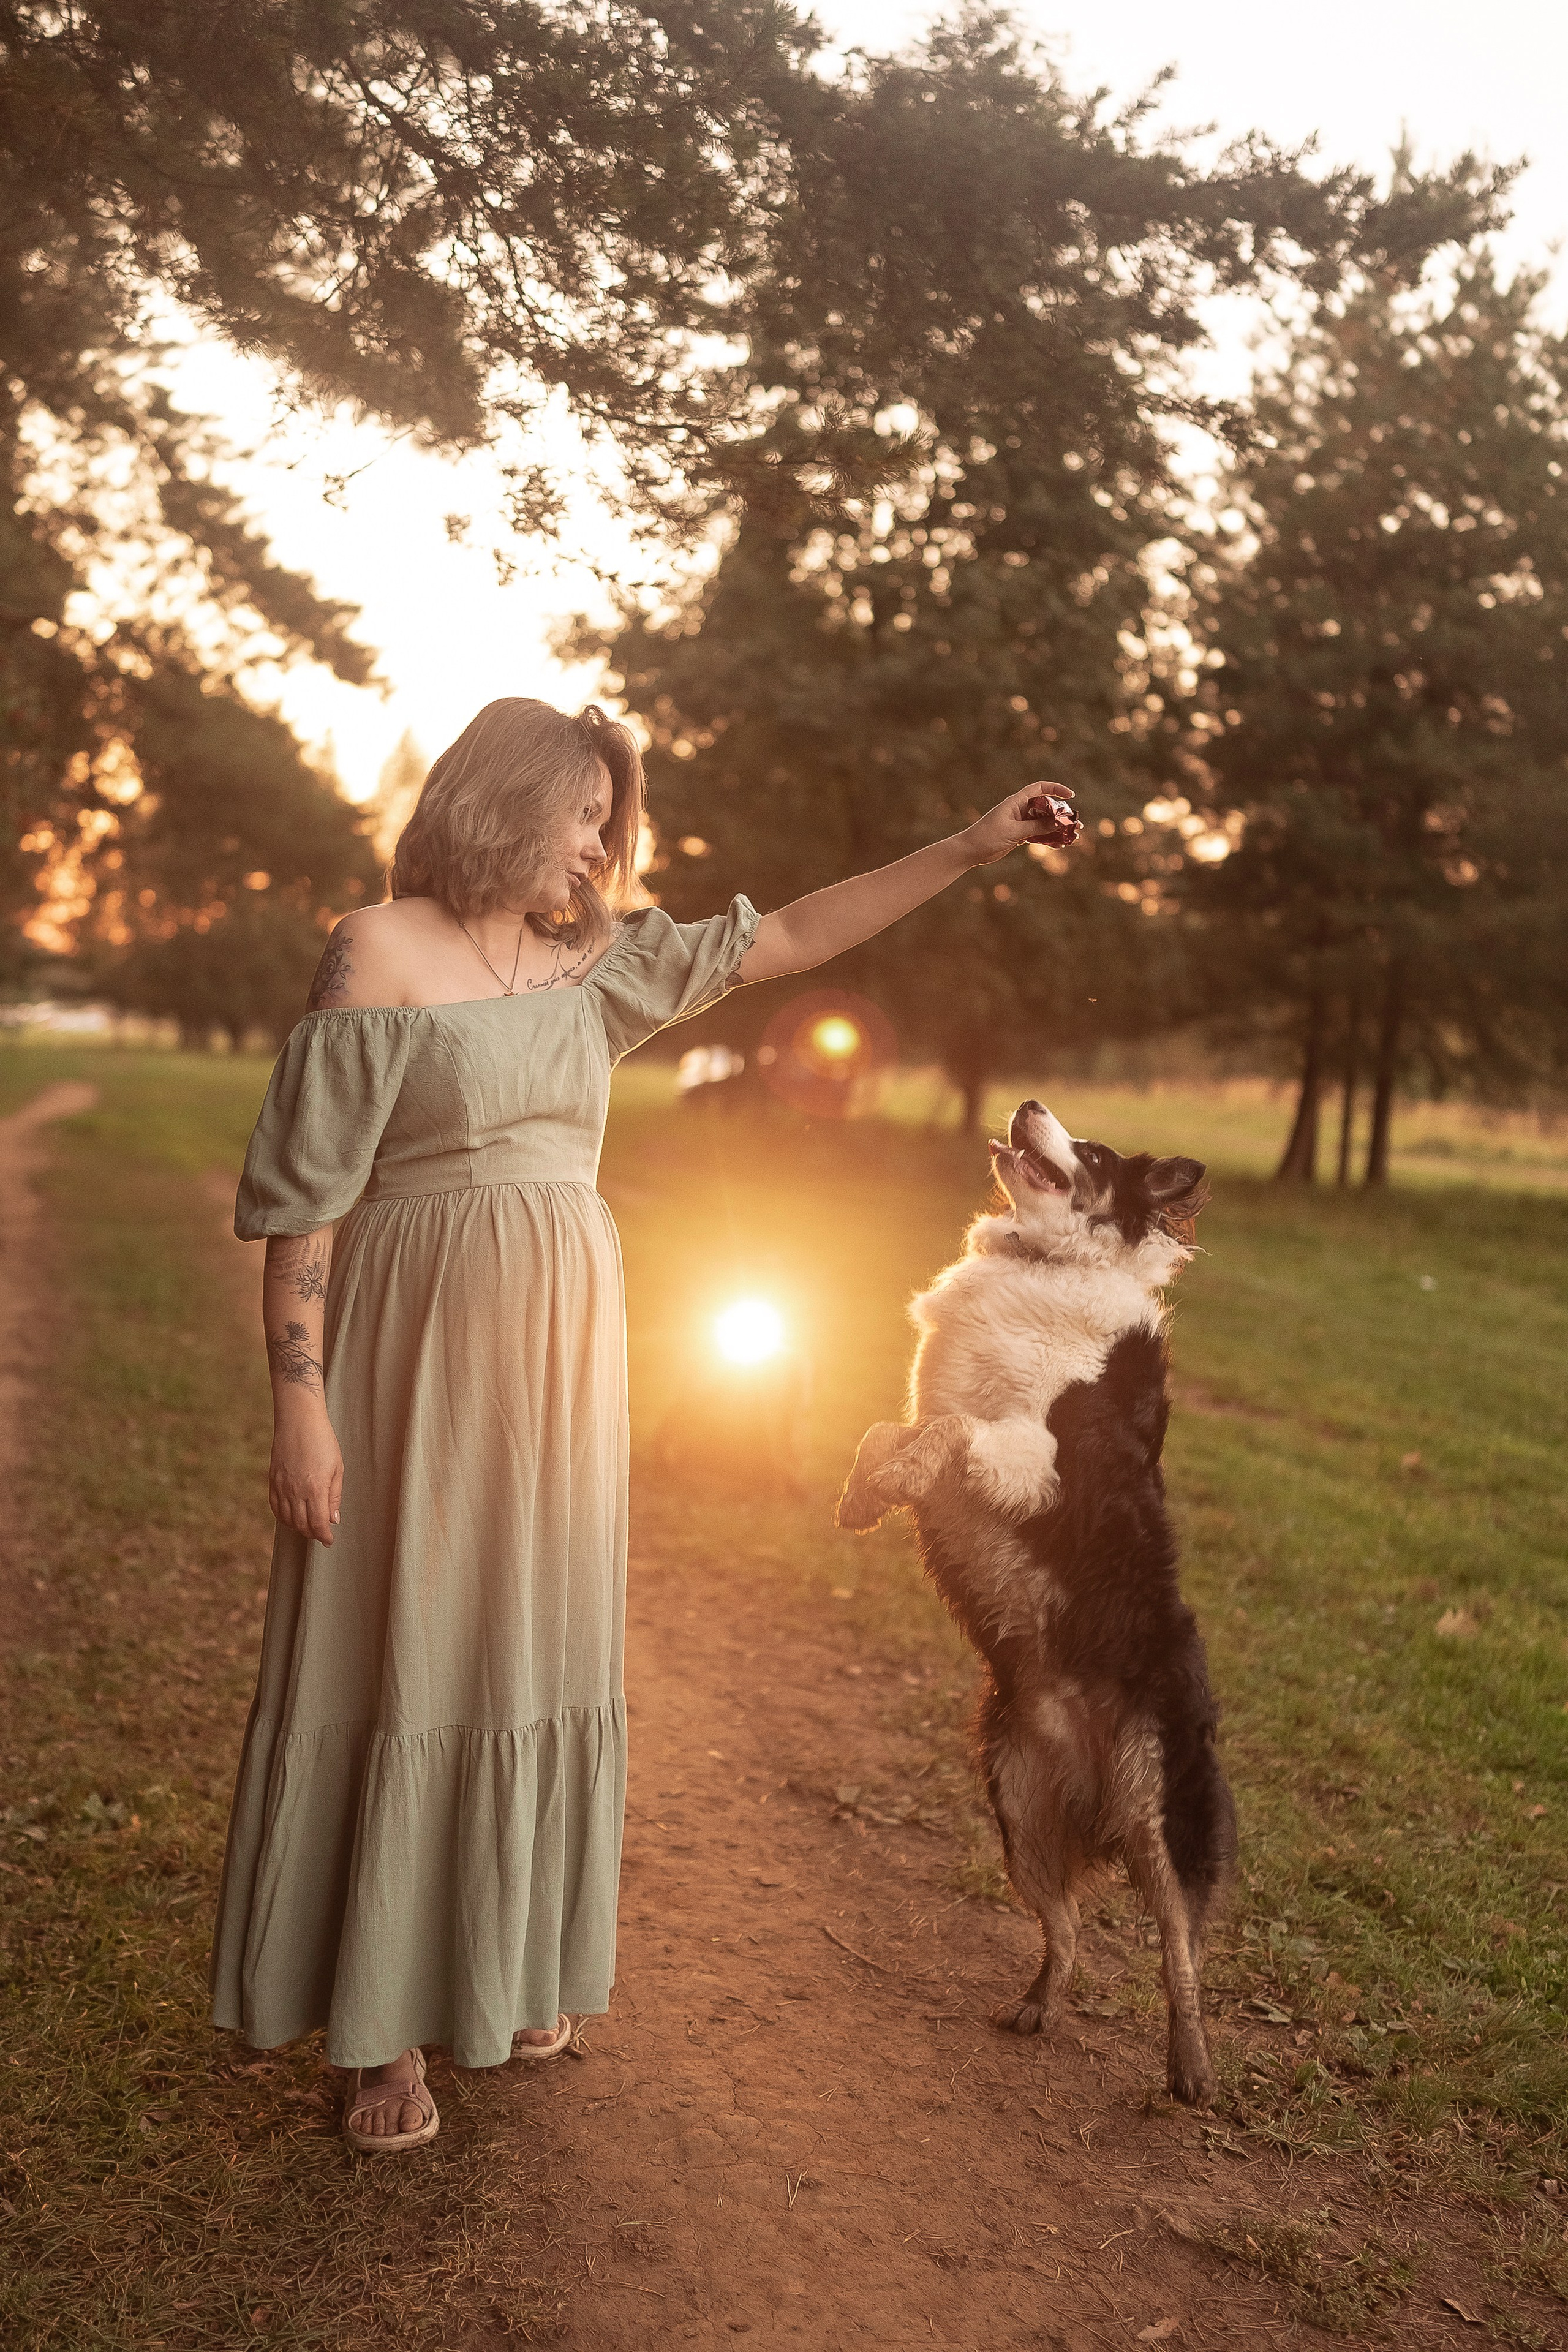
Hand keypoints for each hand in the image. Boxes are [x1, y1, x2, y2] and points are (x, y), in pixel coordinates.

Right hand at [268, 1408, 343, 1544]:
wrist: (299, 1420)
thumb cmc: (323, 1441)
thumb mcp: (337, 1468)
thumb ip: (334, 1496)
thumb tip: (333, 1519)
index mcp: (315, 1488)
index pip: (318, 1523)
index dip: (324, 1536)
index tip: (329, 1541)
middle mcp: (296, 1491)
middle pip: (302, 1525)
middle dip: (312, 1534)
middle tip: (321, 1534)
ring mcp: (282, 1486)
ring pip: (287, 1519)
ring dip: (298, 1528)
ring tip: (308, 1527)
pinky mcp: (273, 1480)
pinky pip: (275, 1507)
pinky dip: (283, 1517)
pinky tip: (291, 1517)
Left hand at [959, 784, 1078, 867]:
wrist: (970, 850)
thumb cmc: (987, 836)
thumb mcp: (1014, 831)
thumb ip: (1036, 827)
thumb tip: (1058, 823)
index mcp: (1016, 802)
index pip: (1040, 789)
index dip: (1056, 789)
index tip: (1071, 796)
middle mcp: (1019, 809)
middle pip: (1045, 807)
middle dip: (1061, 814)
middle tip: (1075, 823)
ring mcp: (1020, 822)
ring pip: (1043, 822)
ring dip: (1057, 828)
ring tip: (1073, 836)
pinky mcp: (1019, 835)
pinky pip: (1038, 834)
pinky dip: (1048, 838)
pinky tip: (1060, 844)